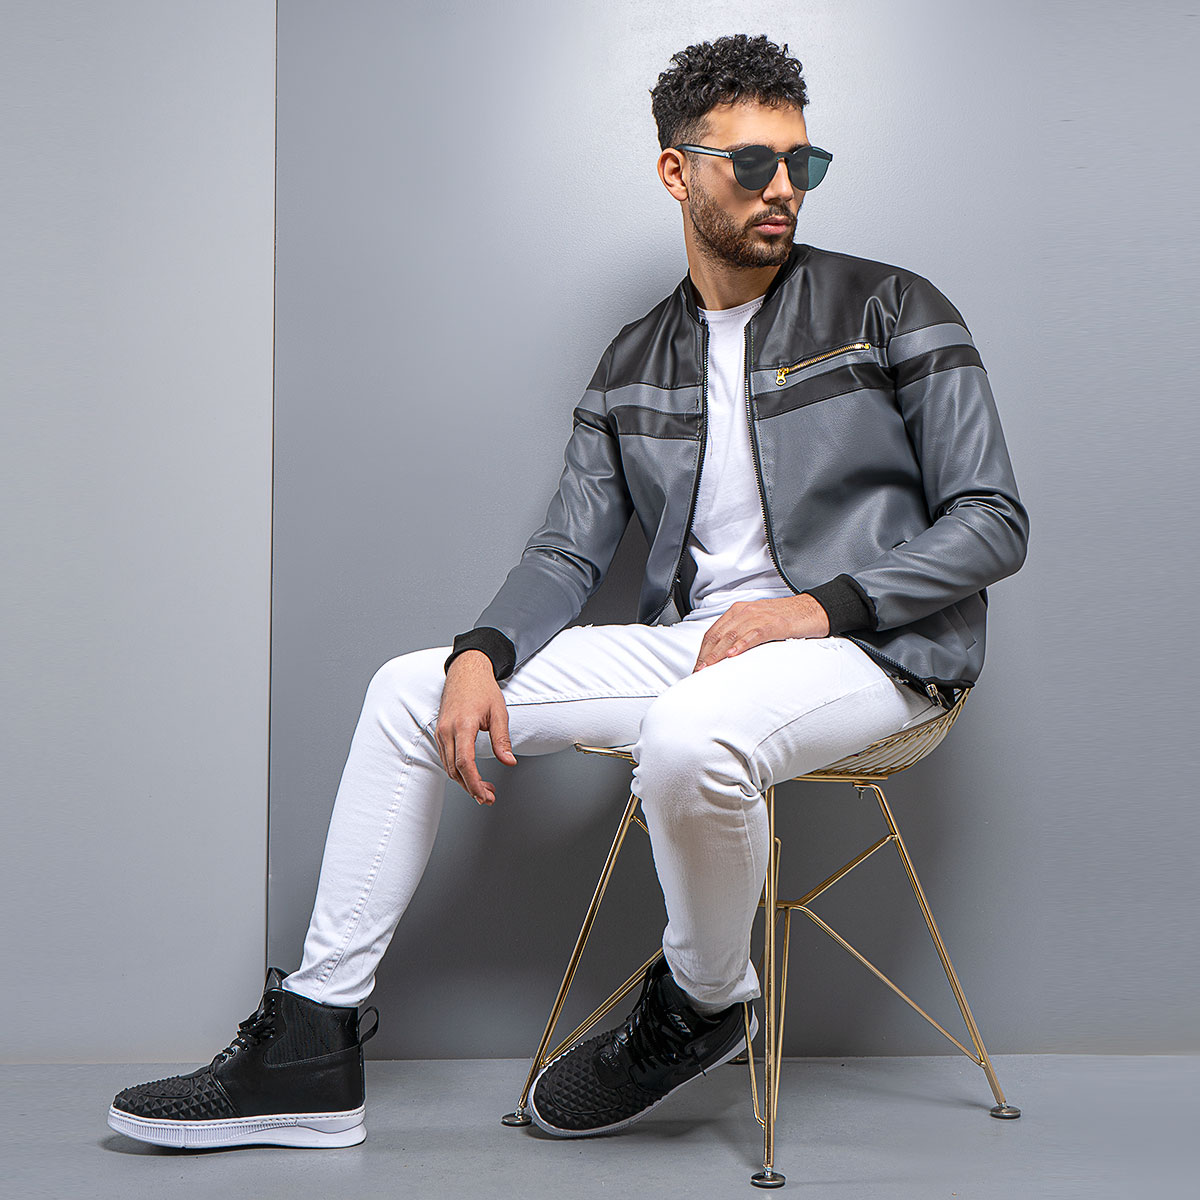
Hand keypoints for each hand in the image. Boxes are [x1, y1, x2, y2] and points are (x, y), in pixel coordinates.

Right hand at [435, 650, 517, 805]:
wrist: (466, 671)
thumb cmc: (482, 689)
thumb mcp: (499, 713)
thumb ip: (502, 739)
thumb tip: (509, 761)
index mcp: (463, 725)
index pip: (465, 763)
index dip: (474, 783)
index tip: (485, 795)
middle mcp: (447, 730)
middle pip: (454, 770)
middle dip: (471, 788)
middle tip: (489, 797)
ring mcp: (441, 731)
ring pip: (448, 766)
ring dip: (465, 782)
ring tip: (484, 789)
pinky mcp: (440, 732)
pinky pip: (446, 758)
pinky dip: (458, 771)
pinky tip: (471, 775)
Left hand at [692, 595, 830, 672]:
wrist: (812, 610)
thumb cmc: (786, 618)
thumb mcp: (757, 624)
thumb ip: (741, 635)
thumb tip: (726, 656)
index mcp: (738, 612)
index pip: (713, 632)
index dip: (702, 651)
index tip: (697, 667)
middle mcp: (745, 612)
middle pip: (718, 635)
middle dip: (705, 655)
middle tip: (697, 673)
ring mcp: (759, 617)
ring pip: (731, 635)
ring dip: (717, 654)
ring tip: (708, 668)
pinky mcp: (774, 624)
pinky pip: (753, 634)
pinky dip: (741, 645)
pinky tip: (733, 655)